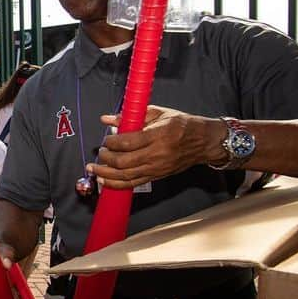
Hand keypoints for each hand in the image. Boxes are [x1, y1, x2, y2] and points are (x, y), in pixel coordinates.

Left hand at [88, 105, 224, 189]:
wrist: (203, 142)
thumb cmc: (182, 125)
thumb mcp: (159, 113)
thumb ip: (131, 116)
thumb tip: (108, 119)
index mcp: (158, 135)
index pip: (128, 142)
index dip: (112, 142)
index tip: (106, 139)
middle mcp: (157, 154)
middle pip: (124, 162)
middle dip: (106, 158)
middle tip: (100, 152)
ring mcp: (157, 168)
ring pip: (126, 176)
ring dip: (106, 174)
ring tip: (94, 169)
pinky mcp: (157, 176)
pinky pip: (133, 184)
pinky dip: (116, 184)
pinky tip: (105, 181)